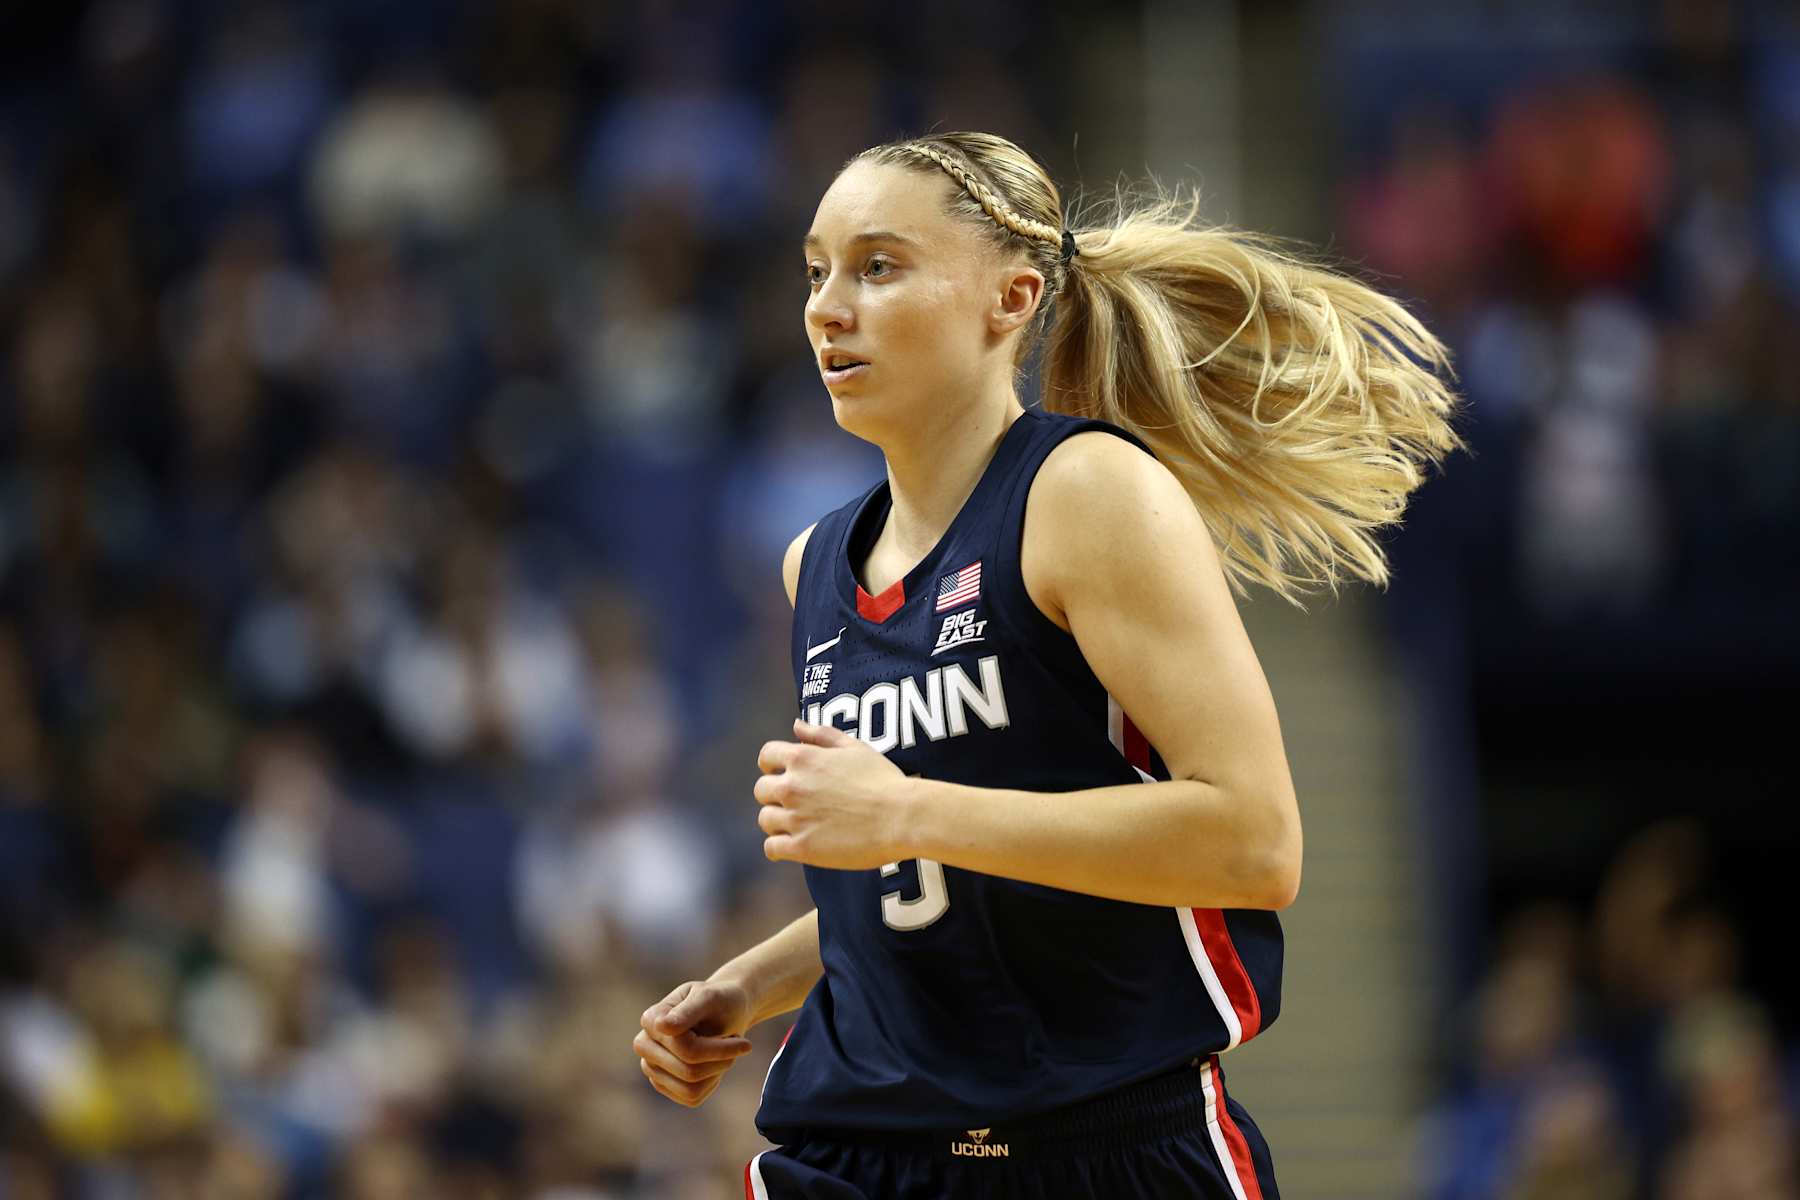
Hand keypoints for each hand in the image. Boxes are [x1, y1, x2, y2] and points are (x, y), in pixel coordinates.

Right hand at [634, 979, 753, 1107]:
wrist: (727, 1011)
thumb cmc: (720, 1001)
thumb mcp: (711, 997)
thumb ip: (688, 1011)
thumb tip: (660, 1026)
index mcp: (651, 1020)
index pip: (685, 1048)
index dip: (718, 1049)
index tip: (746, 1044)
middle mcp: (644, 1045)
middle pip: (688, 1071)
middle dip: (720, 1060)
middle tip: (738, 1044)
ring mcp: (652, 1067)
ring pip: (690, 1088)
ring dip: (718, 1071)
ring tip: (727, 1052)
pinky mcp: (664, 1085)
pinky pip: (691, 1097)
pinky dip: (712, 1083)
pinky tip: (715, 1064)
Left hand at [756, 718, 911, 867]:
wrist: (901, 816)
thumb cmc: (883, 779)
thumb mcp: (855, 746)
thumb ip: (822, 734)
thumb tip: (796, 725)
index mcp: (803, 758)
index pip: (766, 756)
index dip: (771, 764)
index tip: (780, 773)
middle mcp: (792, 787)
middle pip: (761, 790)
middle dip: (774, 795)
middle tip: (795, 803)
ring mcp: (795, 818)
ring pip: (765, 820)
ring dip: (778, 821)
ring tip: (798, 825)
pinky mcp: (802, 847)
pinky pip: (772, 848)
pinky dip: (778, 847)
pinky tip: (792, 846)